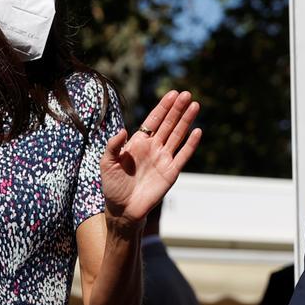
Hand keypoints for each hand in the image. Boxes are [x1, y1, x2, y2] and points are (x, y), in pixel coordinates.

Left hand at [101, 90, 201, 226]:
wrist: (122, 209)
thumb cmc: (112, 186)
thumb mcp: (107, 163)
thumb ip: (113, 146)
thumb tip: (123, 130)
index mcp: (139, 142)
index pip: (154, 120)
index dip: (163, 107)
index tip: (172, 94)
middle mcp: (153, 147)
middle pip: (169, 124)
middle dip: (177, 109)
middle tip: (187, 94)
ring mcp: (164, 159)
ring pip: (178, 135)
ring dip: (186, 121)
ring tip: (195, 105)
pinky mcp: (171, 173)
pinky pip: (183, 156)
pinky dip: (191, 144)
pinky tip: (197, 131)